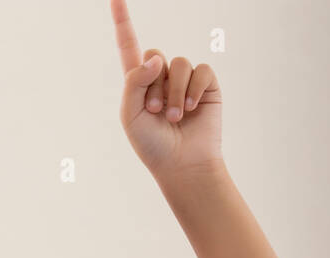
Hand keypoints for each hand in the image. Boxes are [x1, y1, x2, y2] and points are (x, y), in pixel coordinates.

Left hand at [112, 0, 223, 184]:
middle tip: (155, 112)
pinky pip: (200, 70)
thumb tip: (156, 58)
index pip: (129, 45)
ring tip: (173, 117)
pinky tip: (191, 110)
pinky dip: (194, 90)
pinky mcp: (207, 84)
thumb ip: (134, 83)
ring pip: (178, 64)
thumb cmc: (152, 144)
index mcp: (137, 82)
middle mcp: (160, 76)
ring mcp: (185, 79)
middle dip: (153, 84)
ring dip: (174, 93)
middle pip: (154, 54)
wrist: (181, 163)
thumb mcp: (131, 115)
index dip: (123, 21)